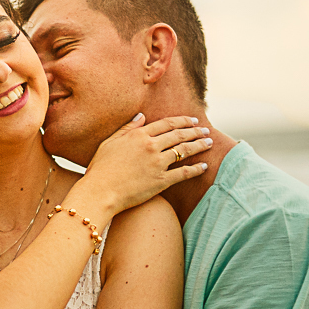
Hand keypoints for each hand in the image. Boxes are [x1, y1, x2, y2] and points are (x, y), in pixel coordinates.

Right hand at [79, 113, 210, 214]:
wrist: (99, 192)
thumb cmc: (100, 168)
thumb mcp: (109, 143)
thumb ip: (126, 128)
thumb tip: (142, 116)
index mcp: (138, 136)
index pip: (166, 124)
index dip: (182, 121)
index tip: (193, 121)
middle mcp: (150, 146)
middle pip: (179, 135)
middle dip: (195, 131)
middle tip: (205, 131)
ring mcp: (157, 164)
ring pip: (185, 151)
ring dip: (199, 145)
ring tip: (209, 143)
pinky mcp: (161, 181)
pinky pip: (184, 173)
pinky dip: (196, 169)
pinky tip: (204, 166)